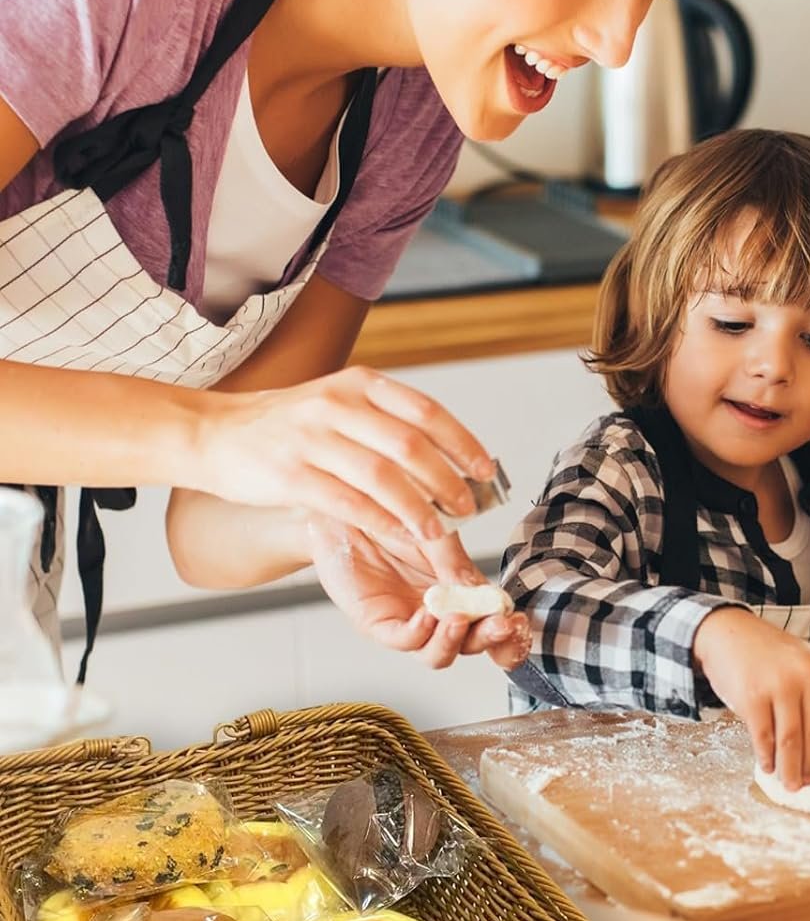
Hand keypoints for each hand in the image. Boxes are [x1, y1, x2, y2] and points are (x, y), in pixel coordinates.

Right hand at [196, 367, 493, 544]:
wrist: (214, 433)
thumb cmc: (285, 425)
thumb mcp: (338, 403)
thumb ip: (385, 421)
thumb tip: (447, 454)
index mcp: (358, 384)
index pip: (425, 411)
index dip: (462, 442)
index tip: (484, 470)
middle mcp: (337, 405)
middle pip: (410, 446)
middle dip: (447, 481)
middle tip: (467, 508)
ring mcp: (312, 439)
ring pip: (383, 477)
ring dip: (419, 508)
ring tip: (439, 532)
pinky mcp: (290, 475)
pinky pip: (347, 502)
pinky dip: (381, 521)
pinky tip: (400, 535)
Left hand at [307, 516, 529, 670]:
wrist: (344, 502)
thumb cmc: (389, 512)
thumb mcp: (436, 531)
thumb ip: (457, 562)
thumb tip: (487, 595)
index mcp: (459, 590)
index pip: (491, 621)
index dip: (510, 632)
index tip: (520, 624)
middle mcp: (437, 611)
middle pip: (470, 644)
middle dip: (491, 640)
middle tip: (502, 626)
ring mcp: (408, 620)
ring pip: (437, 653)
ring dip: (455, 641)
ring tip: (461, 619)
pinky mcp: (377, 622)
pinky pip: (403, 639)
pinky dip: (421, 632)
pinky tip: (429, 614)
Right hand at [693, 608, 809, 791]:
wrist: (727, 633)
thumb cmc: (766, 657)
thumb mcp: (800, 667)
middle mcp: (807, 675)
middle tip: (807, 785)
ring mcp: (779, 684)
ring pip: (791, 740)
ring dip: (790, 768)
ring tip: (789, 785)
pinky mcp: (752, 696)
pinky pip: (763, 736)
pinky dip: (766, 756)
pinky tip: (767, 766)